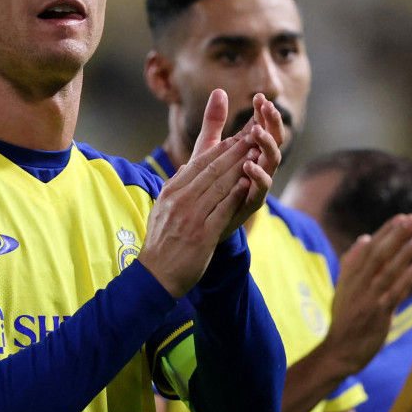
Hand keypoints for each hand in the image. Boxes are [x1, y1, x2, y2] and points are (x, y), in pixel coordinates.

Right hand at [139, 89, 265, 297]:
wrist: (156, 275)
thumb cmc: (161, 242)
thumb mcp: (161, 209)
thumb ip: (175, 186)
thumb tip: (187, 167)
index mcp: (171, 192)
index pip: (198, 164)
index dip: (220, 149)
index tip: (236, 136)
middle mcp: (180, 201)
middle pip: (211, 170)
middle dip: (234, 151)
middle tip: (252, 136)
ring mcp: (191, 217)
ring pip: (219, 186)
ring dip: (239, 167)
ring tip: (255, 153)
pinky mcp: (202, 235)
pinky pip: (222, 210)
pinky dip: (235, 195)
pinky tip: (248, 183)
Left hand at [220, 92, 283, 236]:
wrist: (199, 221)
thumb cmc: (208, 182)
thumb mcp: (208, 148)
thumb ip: (215, 122)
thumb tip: (219, 90)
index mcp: (250, 151)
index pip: (263, 127)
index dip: (263, 112)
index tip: (259, 97)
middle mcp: (258, 166)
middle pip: (274, 141)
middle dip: (272, 123)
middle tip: (267, 108)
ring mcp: (257, 185)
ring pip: (271, 163)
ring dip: (266, 146)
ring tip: (256, 132)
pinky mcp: (251, 203)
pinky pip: (260, 190)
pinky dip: (257, 177)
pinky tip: (249, 164)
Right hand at [321, 214, 411, 374]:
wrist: (339, 351)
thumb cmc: (344, 319)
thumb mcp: (343, 287)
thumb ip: (353, 263)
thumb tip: (365, 237)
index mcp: (350, 275)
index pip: (370, 247)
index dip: (387, 231)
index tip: (402, 217)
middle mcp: (358, 284)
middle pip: (379, 254)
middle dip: (396, 235)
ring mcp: (368, 299)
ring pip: (388, 271)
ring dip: (404, 253)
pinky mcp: (378, 315)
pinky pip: (393, 294)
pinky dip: (405, 280)